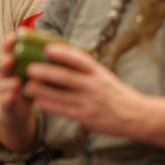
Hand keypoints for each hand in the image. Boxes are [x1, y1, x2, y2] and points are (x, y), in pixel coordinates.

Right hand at [0, 32, 37, 151]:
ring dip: (9, 82)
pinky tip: (13, 96)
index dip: (11, 42)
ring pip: (3, 83)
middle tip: (11, 57)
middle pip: (3, 65)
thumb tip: (63, 44)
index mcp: (14, 64)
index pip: (11, 50)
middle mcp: (6, 74)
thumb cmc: (27, 85)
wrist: (14, 109)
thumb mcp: (33, 71)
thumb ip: (41, 60)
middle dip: (6, 60)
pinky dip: (9, 98)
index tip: (16, 34)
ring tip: (16, 81)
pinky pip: (6, 100)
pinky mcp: (6, 103)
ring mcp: (4, 89)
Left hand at [23, 42, 140, 136]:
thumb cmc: (117, 94)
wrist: (136, 116)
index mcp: (99, 72)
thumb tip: (63, 57)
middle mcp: (95, 86)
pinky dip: (50, 106)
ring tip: (28, 86)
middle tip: (29, 68)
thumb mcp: (105, 76)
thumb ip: (87, 70)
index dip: (62, 53)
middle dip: (45, 72)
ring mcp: (90, 102)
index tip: (47, 48)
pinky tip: (39, 102)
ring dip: (42, 91)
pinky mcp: (86, 117)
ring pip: (61, 96)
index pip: (80, 59)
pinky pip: (64, 110)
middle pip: (66, 77)